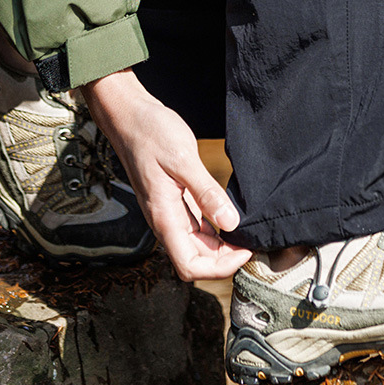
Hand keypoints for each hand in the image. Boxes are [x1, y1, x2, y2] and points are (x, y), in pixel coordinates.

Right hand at [81, 70, 252, 280]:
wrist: (129, 116)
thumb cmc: (151, 133)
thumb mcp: (183, 159)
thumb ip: (206, 192)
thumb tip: (230, 223)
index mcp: (164, 217)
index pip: (189, 266)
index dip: (219, 268)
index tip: (245, 250)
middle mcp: (165, 221)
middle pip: (195, 261)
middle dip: (225, 260)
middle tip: (254, 242)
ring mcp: (169, 212)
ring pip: (197, 246)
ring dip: (221, 247)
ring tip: (247, 233)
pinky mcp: (175, 201)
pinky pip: (196, 227)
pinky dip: (215, 230)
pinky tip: (231, 218)